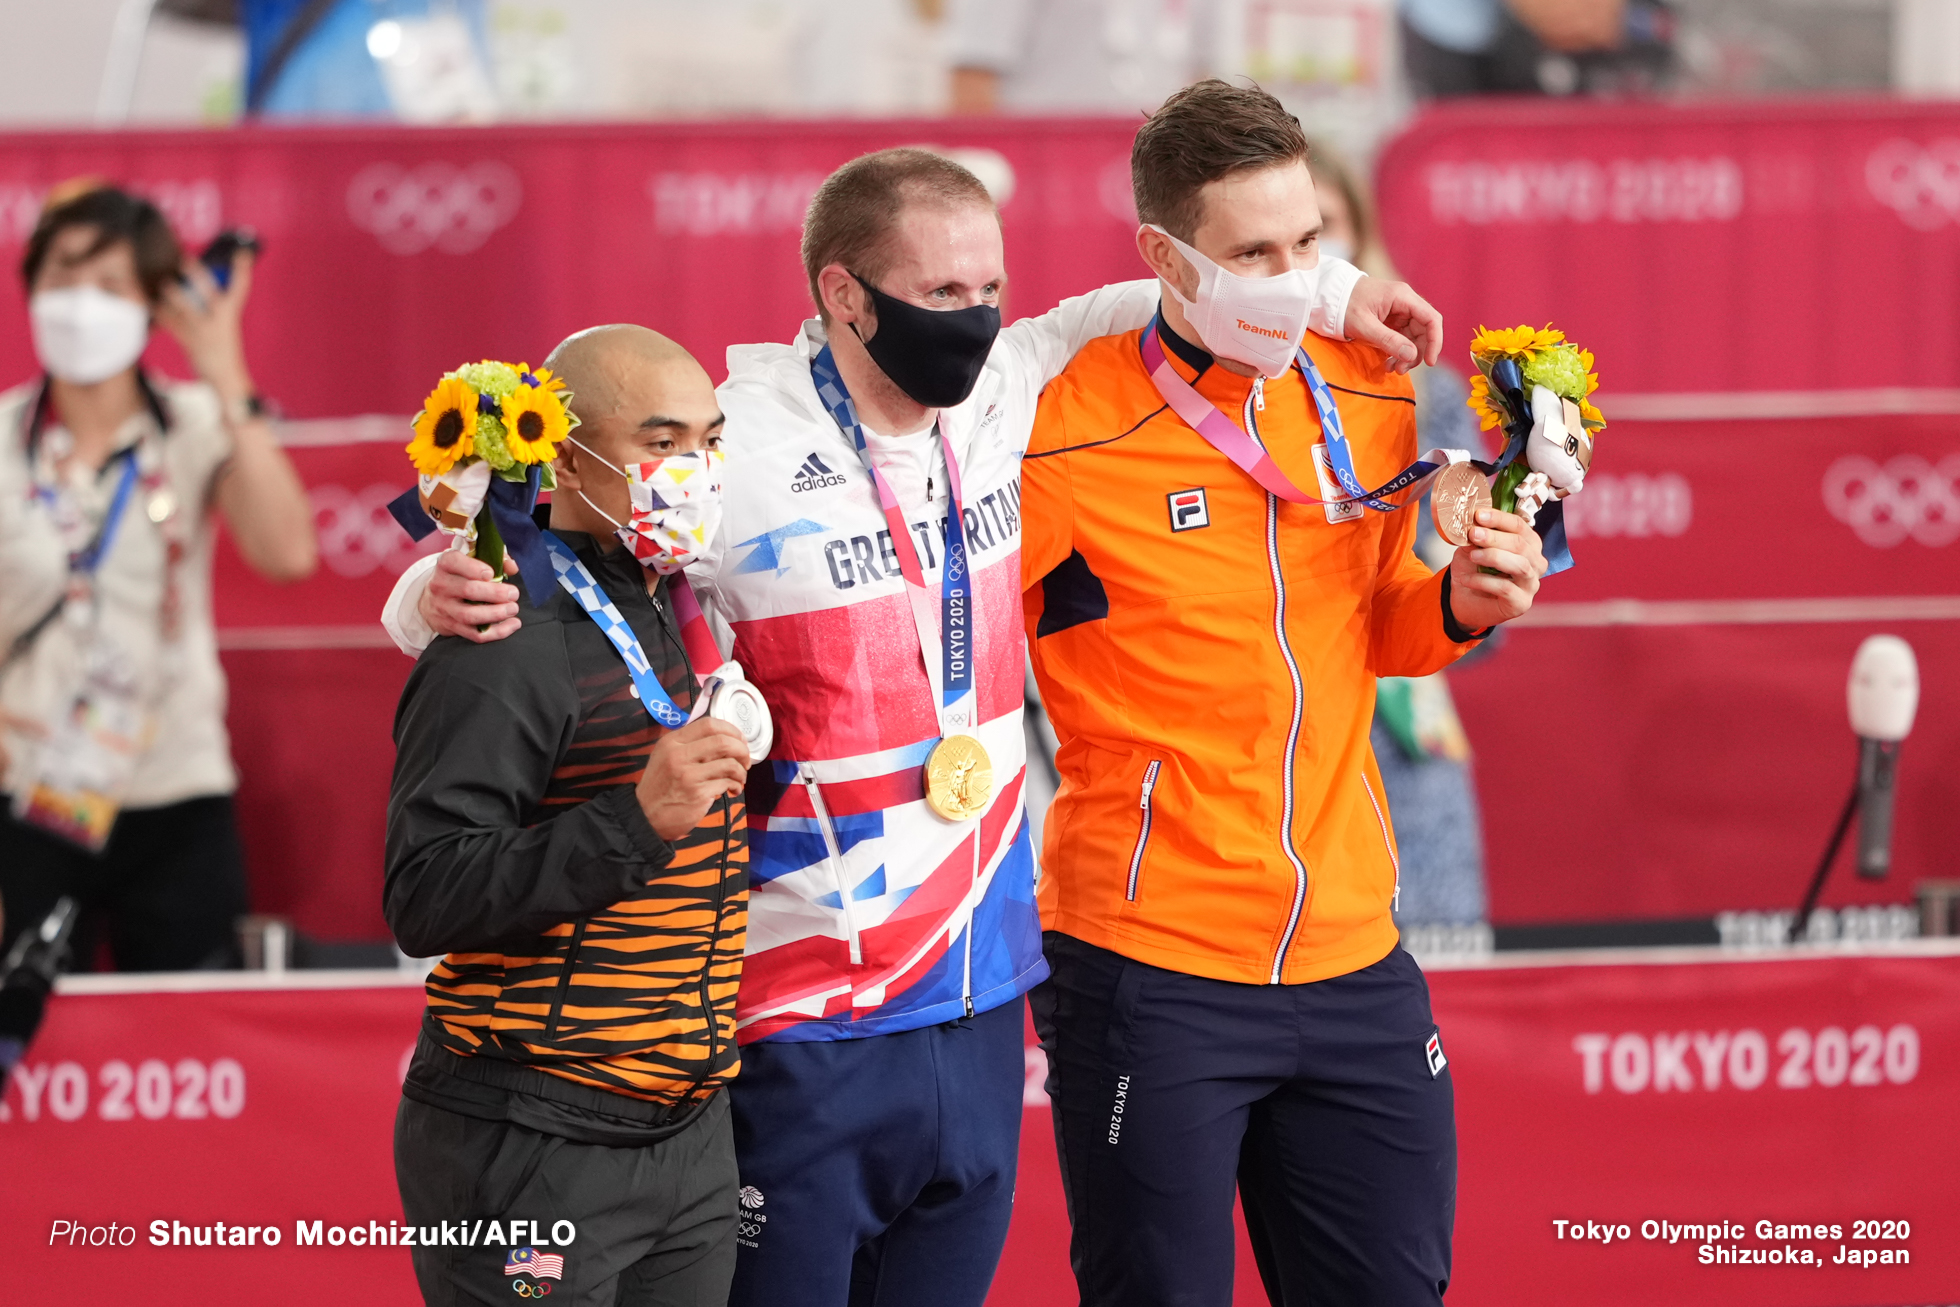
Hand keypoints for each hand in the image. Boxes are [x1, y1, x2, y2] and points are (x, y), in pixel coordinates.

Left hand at [154, 251, 254, 402]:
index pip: (241, 288)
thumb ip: (214, 309)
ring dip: (172, 294)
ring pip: (184, 307)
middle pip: (208, 293)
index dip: (242, 269)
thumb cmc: (224, 349)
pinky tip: (151, 303)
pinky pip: (171, 323)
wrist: (226, 379)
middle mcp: (219, 321)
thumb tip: (192, 286)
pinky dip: (160, 312)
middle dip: (197, 276)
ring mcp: (203, 331)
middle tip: (185, 260)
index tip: (241, 254)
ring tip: (165, 283)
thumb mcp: (226, 327)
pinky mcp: (188, 342)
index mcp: (232, 316)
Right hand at [421, 549, 521, 642]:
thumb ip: (493, 558)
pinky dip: (497, 632)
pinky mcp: (451, 627)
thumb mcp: (469, 560)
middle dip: (495, 593)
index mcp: (445, 565)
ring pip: (469, 615)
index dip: (475, 568)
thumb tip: (512, 567)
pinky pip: (475, 634)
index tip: (492, 574)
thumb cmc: (459, 576)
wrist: (431, 600)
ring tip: (513, 608)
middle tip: (513, 594)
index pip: (454, 562)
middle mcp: (441, 586)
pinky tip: (513, 624)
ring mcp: (444, 608)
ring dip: (496, 613)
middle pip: (468, 590)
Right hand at [637, 717, 750, 840]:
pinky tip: (733, 790)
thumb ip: (690, 744)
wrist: (645, 816)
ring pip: (730, 764)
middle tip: (745, 760)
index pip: (709, 724)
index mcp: (672, 742)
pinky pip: (727, 783)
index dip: (731, 730)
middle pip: (723, 742)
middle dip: (742, 750)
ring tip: (739, 778)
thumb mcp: (666, 756)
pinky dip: (736, 785)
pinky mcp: (698, 794)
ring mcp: (688, 775)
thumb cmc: (661, 786)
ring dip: (741, 771)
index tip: (739, 740)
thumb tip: (726, 738)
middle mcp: (679, 755)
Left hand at [1345, 277, 1442, 373]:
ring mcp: (1399, 311)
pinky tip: (1387, 362)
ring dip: (1406, 355)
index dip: (1435, 341)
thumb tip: (1412, 355)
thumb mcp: (1364, 326)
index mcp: (1402, 297)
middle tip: (1399, 370)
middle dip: (1415, 353)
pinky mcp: (1392, 320)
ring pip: (1414, 337)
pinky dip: (1397, 352)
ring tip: (1390, 369)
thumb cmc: (1344, 306)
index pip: (1431, 319)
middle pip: (1424, 331)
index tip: (1429, 362)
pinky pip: (1402, 338)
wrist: (1328, 297)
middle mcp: (1405, 302)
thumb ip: (1388, 340)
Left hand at [1447, 508, 1547, 629]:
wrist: (1464, 601)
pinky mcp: (1522, 603)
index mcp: (1528, 544)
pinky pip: (1506, 588)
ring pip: (1520, 565)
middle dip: (1495, 537)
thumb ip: (1475, 537)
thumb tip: (1473, 525)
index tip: (1478, 515)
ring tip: (1472, 555)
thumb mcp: (1470, 548)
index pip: (1519, 525)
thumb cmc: (1473, 571)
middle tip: (1473, 534)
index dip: (1499, 518)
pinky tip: (1467, 580)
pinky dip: (1483, 581)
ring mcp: (1531, 584)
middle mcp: (1535, 563)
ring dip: (1493, 556)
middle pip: (1521, 544)